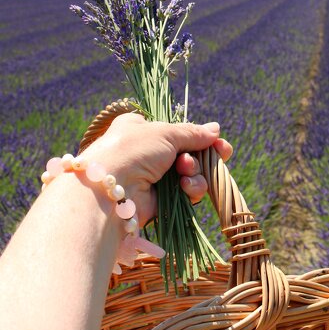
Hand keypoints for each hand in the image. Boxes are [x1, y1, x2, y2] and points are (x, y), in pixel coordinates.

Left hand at [82, 113, 232, 224]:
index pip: (177, 131)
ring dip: (195, 171)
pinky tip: (185, 187)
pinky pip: (186, 193)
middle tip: (220, 153)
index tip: (218, 142)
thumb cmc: (133, 150)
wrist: (108, 191)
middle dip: (202, 155)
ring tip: (186, 170)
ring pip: (191, 174)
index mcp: (142, 129)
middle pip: (188, 153)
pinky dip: (190, 189)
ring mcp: (154, 178)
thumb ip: (192, 133)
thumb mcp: (165, 133)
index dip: (200, 137)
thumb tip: (215, 129)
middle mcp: (148, 153)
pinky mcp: (160, 200)